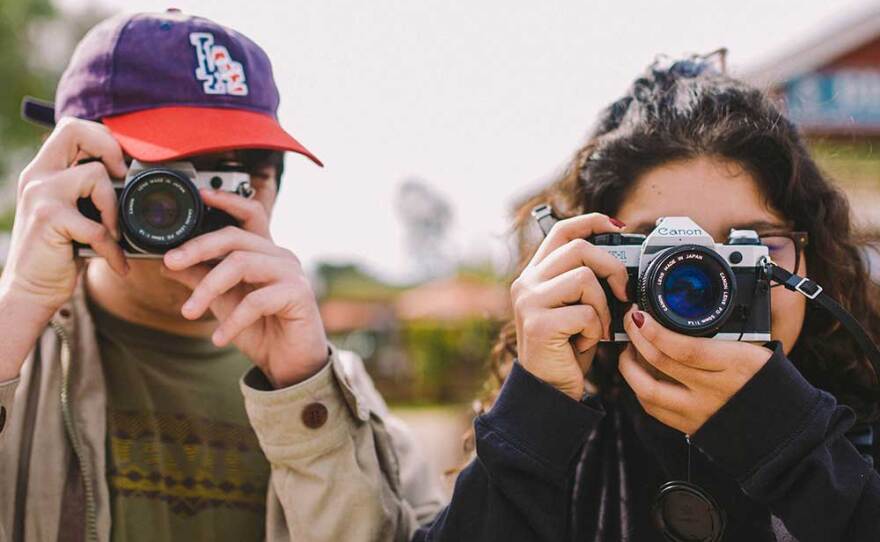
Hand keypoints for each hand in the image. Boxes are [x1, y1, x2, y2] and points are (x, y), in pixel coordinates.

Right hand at [0, 118, 127, 380]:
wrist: (30, 289)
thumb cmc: (60, 251)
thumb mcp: (73, 213)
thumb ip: (90, 192)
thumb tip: (134, 179)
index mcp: (44, 170)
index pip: (72, 128)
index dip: (103, 137)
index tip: (122, 165)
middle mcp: (38, 176)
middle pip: (75, 131)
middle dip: (110, 149)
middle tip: (123, 179)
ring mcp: (41, 195)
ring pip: (95, 175)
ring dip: (115, 209)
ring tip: (114, 234)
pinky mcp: (49, 219)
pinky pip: (98, 226)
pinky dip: (114, 249)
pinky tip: (117, 264)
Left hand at [161, 188, 328, 387]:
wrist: (290, 365)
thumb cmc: (261, 330)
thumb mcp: (222, 303)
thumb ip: (200, 280)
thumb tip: (167, 264)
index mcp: (264, 252)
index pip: (249, 214)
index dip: (227, 201)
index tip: (199, 195)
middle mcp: (280, 256)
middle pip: (236, 237)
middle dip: (199, 247)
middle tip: (171, 262)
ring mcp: (292, 273)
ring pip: (242, 264)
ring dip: (208, 288)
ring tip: (189, 312)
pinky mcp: (299, 295)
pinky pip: (257, 300)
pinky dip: (233, 320)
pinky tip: (218, 338)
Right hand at [510, 213, 628, 399]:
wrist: (548, 390)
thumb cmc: (567, 349)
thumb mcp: (576, 307)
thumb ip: (587, 281)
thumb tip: (624, 260)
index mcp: (535, 274)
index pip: (562, 231)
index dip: (592, 222)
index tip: (619, 227)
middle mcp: (526, 283)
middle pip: (579, 249)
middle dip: (612, 268)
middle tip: (623, 294)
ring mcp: (529, 302)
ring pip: (585, 279)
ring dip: (602, 307)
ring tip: (596, 328)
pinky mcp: (539, 324)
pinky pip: (585, 312)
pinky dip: (595, 330)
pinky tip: (584, 343)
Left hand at [619, 305, 773, 434]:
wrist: (784, 431)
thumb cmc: (769, 383)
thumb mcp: (756, 351)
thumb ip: (722, 336)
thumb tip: (682, 317)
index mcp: (735, 364)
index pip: (685, 348)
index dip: (655, 332)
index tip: (640, 316)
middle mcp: (714, 390)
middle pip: (660, 364)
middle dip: (636, 339)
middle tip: (630, 323)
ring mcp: (698, 412)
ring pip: (648, 391)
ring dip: (630, 366)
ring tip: (630, 348)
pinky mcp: (689, 428)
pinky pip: (653, 408)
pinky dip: (639, 388)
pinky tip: (639, 373)